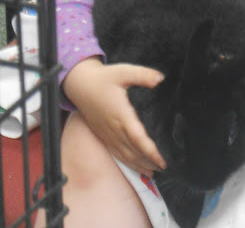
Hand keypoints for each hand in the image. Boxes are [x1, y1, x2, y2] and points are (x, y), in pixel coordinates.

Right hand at [62, 56, 166, 176]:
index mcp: (121, 114)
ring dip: (139, 165)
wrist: (80, 85)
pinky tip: (136, 166)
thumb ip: (143, 75)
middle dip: (148, 162)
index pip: (137, 138)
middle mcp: (114, 128)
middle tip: (164, 169)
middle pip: (133, 151)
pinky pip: (116, 153)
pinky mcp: (103, 135)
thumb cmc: (104, 78)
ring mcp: (108, 133)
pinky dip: (127, 162)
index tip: (162, 160)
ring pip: (125, 155)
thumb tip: (160, 79)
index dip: (150, 151)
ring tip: (153, 172)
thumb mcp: (124, 71)